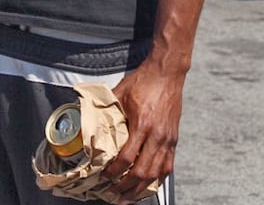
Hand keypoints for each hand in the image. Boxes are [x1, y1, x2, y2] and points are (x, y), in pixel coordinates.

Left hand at [103, 61, 184, 201]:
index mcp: (142, 124)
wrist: (167, 71)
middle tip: (114, 194)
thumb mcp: (120, 94)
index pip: (127, 158)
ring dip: (141, 188)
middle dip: (126, 187)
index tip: (105, 177)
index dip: (114, 172)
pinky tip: (149, 185)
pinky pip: (168, 166)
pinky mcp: (174, 138)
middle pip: (142, 171)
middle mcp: (157, 135)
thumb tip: (89, 123)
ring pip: (156, 173)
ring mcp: (168, 138)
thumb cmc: (144, 81)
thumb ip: (107, 112)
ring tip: (130, 197)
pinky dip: (158, 179)